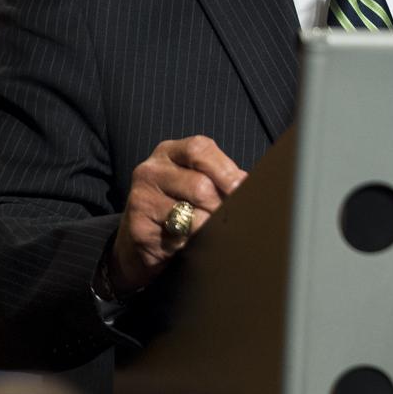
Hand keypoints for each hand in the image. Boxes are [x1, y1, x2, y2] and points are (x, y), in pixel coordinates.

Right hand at [107, 135, 246, 294]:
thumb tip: (254, 183)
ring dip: (209, 226)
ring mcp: (141, 197)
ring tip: (209, 230)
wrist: (141, 244)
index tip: (244, 187)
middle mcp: (151, 170)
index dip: (226, 170)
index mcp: (170, 152)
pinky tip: (188, 243)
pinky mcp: (138, 227)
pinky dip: (192, 242)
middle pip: (200, 185)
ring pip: (191, 214)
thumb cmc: (181, 207)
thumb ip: (222, 177)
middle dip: (221, 205)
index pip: (200, 149)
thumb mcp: (199, 183)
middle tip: (229, 217)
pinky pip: (178, 236)